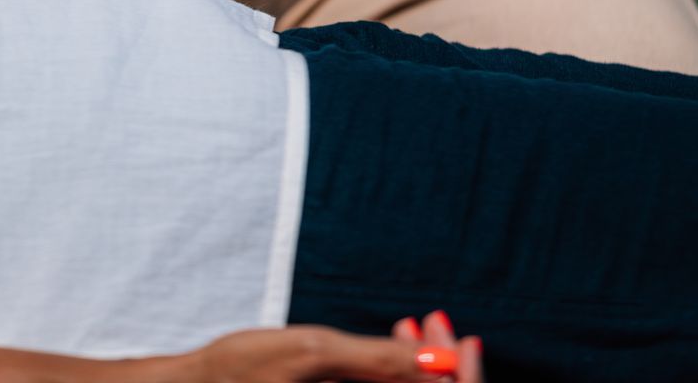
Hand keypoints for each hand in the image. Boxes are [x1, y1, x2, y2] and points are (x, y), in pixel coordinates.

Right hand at [173, 314, 477, 382]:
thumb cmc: (240, 370)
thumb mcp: (310, 352)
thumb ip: (376, 360)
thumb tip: (439, 361)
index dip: (457, 375)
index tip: (457, 335)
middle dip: (436, 364)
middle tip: (435, 322)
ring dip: (415, 367)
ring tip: (414, 327)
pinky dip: (391, 374)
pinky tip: (390, 345)